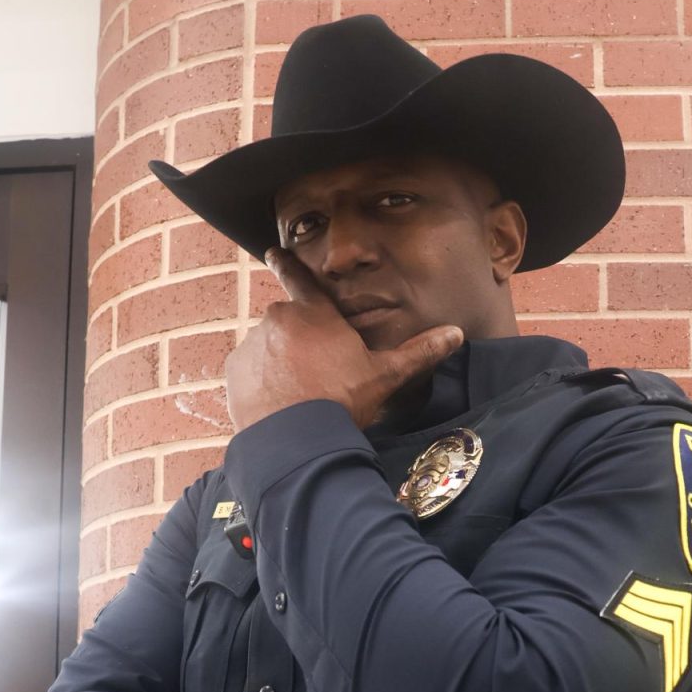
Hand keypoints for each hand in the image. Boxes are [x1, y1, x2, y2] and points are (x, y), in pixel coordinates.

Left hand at [223, 248, 462, 431]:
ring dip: (279, 364)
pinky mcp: (236, 371)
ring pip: (268, 348)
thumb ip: (418, 352)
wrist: (298, 439)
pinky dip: (262, 382)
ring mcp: (254, 345)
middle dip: (299, 342)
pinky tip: (279, 404)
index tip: (273, 252)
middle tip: (316, 374)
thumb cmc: (343, 400)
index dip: (287, 263)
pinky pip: (250, 370)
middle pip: (289, 324)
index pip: (299, 278)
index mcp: (315, 313)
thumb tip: (455, 334)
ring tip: (299, 395)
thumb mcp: (385, 376)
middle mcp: (279, 319)